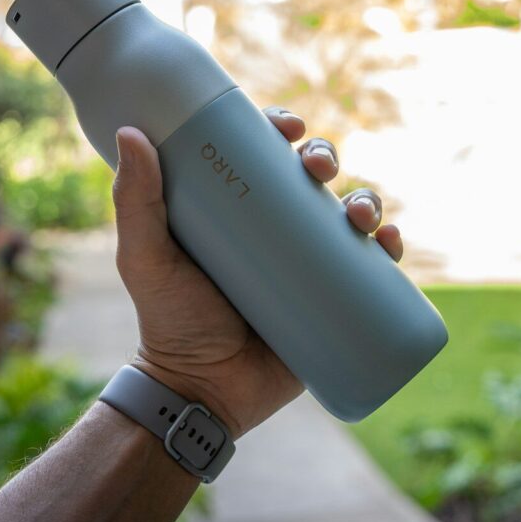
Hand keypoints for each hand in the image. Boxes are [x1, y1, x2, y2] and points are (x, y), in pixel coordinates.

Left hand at [111, 107, 403, 437]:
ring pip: (348, 216)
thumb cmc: (170, 323)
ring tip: (360, 217)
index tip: (288, 128)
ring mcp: (308, 266)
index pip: (263, 157)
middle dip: (327, 159)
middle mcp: (276, 232)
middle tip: (319, 170)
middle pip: (312, 178)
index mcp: (237, 212)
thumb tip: (131, 132)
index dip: (282, 130)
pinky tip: (389, 241)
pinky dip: (389, 247)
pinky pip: (372, 268)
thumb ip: (135, 201)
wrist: (204, 393)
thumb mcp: (147, 258)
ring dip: (366, 199)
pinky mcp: (335, 302)